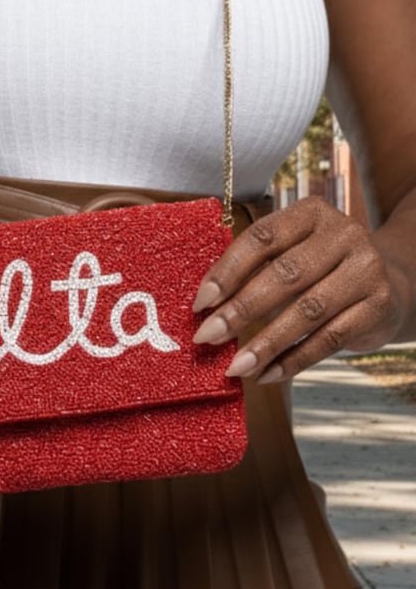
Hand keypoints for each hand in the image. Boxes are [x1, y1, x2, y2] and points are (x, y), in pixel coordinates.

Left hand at [191, 196, 404, 382]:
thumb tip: (206, 309)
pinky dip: (293, 360)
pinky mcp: (379, 306)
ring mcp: (366, 270)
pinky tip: (266, 374)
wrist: (390, 283)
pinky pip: (329, 339)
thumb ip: (253, 272)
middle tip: (208, 337)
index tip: (200, 304)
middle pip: (284, 275)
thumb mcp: (290, 255)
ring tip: (235, 366)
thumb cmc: (319, 269)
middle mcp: (343, 235)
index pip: (261, 239)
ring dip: (265, 343)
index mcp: (310, 213)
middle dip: (240, 310)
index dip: (227, 271)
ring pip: (307, 311)